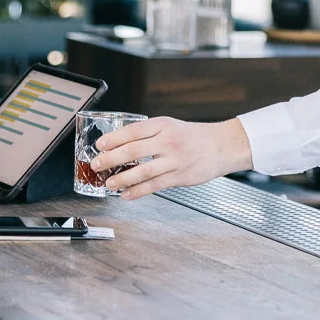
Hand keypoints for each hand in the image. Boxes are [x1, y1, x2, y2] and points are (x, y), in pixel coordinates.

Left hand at [88, 117, 253, 199]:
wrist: (222, 146)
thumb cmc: (195, 136)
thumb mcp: (171, 126)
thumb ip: (150, 134)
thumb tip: (121, 145)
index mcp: (163, 125)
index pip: (134, 131)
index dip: (114, 139)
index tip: (100, 145)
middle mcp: (168, 141)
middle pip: (134, 150)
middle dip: (111, 159)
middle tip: (96, 164)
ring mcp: (174, 160)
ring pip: (143, 171)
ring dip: (122, 178)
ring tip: (109, 183)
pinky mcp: (180, 177)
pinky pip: (154, 185)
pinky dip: (138, 191)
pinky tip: (126, 194)